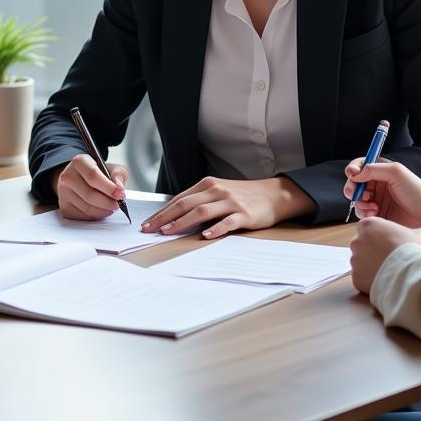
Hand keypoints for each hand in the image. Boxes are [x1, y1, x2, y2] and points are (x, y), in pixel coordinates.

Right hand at [52, 155, 129, 219]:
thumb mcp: (111, 168)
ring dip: (104, 211)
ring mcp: (63, 193)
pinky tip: (101, 210)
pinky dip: (96, 216)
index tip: (120, 194)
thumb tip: (119, 187)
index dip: (108, 187)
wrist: (81, 179)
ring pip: (87, 208)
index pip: (93, 176)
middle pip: (90, 195)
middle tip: (118, 204)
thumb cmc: (98, 173)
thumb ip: (118, 174)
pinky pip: (83, 217)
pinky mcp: (64, 207)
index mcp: (79, 162)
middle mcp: (67, 176)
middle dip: (108, 202)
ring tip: (111, 206)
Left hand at [140, 176, 314, 237]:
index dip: (161, 212)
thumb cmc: (241, 196)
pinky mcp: (244, 214)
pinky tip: (205, 236)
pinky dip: (215, 228)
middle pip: (185, 204)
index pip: (179, 199)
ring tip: (168, 232)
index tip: (147, 223)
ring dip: (182, 222)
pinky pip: (227, 222)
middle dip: (164, 217)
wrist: (273, 194)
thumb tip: (173, 216)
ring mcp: (230, 202)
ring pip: (201, 211)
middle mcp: (216, 190)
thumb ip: (199, 201)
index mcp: (207, 185)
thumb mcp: (218, 193)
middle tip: (149, 229)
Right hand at [343, 158, 420, 237]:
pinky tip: (375, 213)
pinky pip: (363, 213)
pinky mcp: (378, 215)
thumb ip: (373, 169)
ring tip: (372, 206)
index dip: (353, 170)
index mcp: (381, 172)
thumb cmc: (416, 191)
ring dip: (360, 202)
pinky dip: (365, 213)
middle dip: (352, 188)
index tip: (352, 174)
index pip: (359, 167)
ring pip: (357, 199)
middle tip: (355, 194)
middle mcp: (377, 185)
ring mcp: (377, 200)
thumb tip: (354, 174)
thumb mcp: (396, 172)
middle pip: (354, 184)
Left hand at [350, 216, 420, 294]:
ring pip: (361, 262)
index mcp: (368, 225)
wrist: (411, 275)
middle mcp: (356, 240)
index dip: (381, 236)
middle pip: (363, 244)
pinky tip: (385, 281)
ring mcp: (354, 260)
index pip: (369, 228)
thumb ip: (420, 230)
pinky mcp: (356, 278)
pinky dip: (371, 280)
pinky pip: (362, 278)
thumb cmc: (414, 250)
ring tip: (390, 271)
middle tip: (391, 258)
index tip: (392, 244)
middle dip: (374, 251)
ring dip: (371, 265)